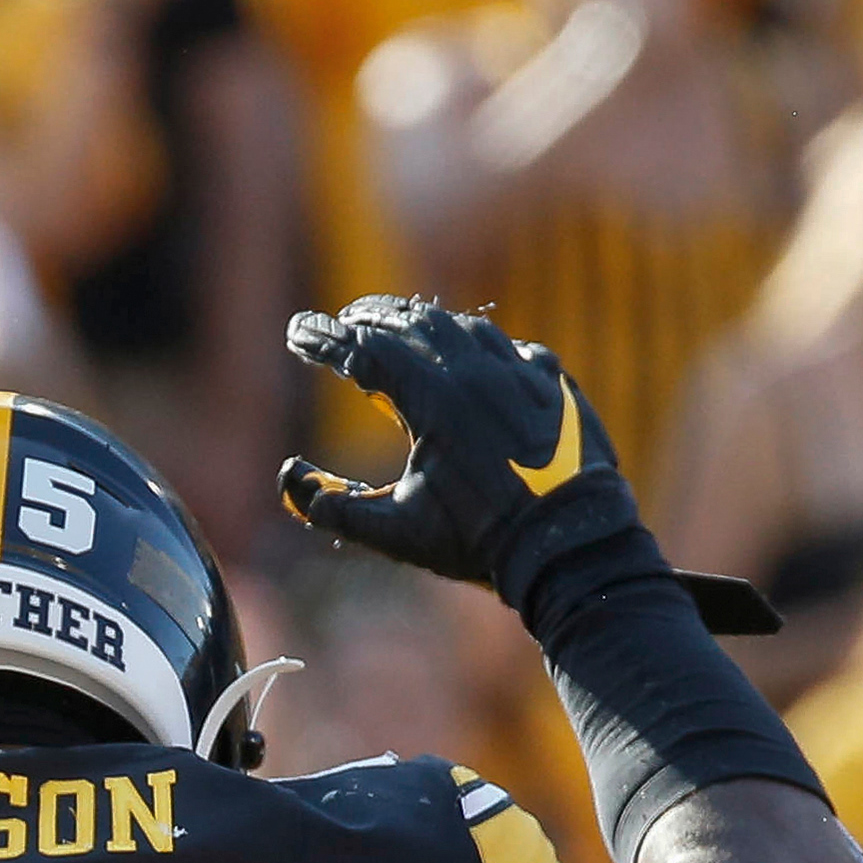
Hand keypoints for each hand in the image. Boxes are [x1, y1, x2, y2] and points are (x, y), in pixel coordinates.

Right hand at [278, 297, 631, 602]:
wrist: (572, 545)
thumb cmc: (481, 543)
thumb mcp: (397, 532)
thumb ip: (333, 507)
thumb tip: (290, 474)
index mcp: (434, 398)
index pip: (363, 350)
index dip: (323, 339)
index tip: (296, 332)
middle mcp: (477, 371)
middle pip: (410, 321)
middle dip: (368, 318)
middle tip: (342, 322)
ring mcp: (520, 371)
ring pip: (461, 326)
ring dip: (422, 323)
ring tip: (399, 327)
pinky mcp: (552, 382)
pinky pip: (509, 348)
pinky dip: (479, 345)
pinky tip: (473, 354)